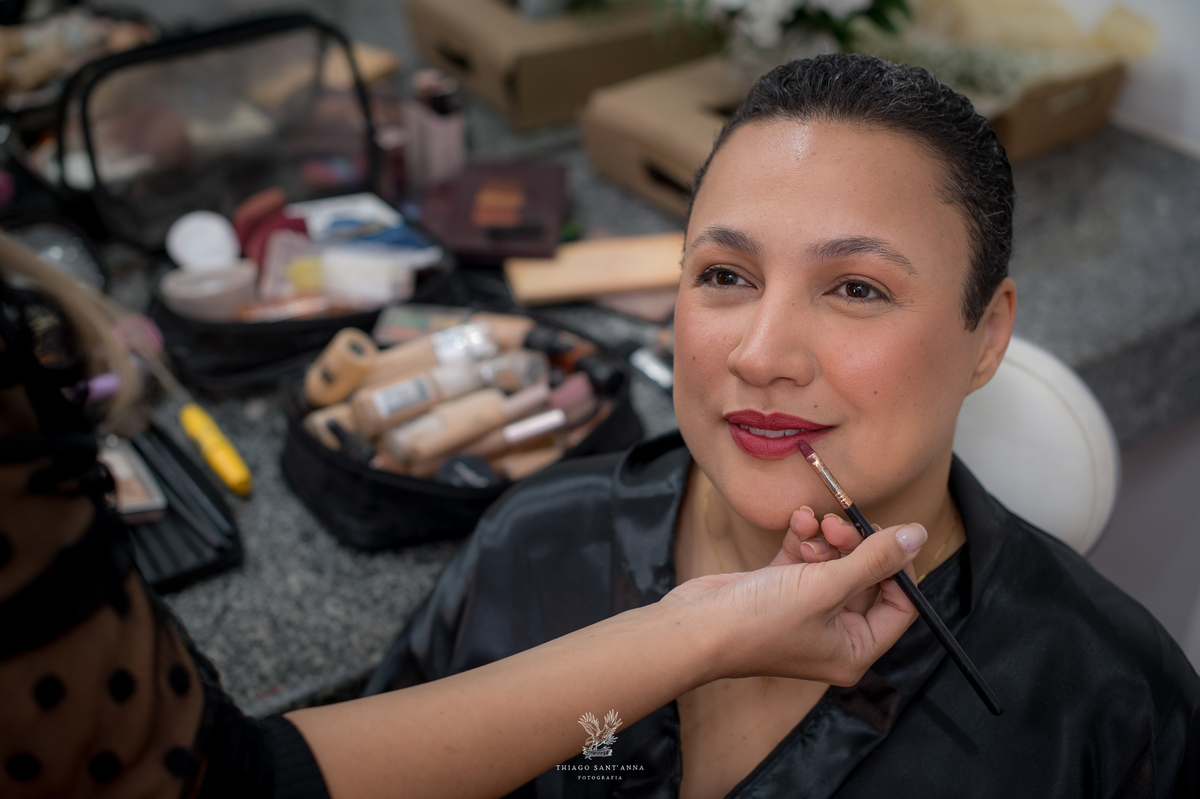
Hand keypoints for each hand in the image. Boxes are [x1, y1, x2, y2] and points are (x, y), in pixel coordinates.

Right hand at [663, 518, 925, 685]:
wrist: (695, 628)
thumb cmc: (759, 622)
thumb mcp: (826, 587)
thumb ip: (874, 559)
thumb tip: (918, 535)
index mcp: (853, 650)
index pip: (901, 606)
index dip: (899, 567)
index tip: (889, 533)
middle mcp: (833, 634)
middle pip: (866, 579)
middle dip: (856, 545)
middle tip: (840, 523)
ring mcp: (805, 611)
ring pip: (835, 563)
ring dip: (827, 537)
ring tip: (813, 525)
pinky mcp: (779, 589)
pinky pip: (805, 557)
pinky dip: (804, 537)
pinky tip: (797, 521)